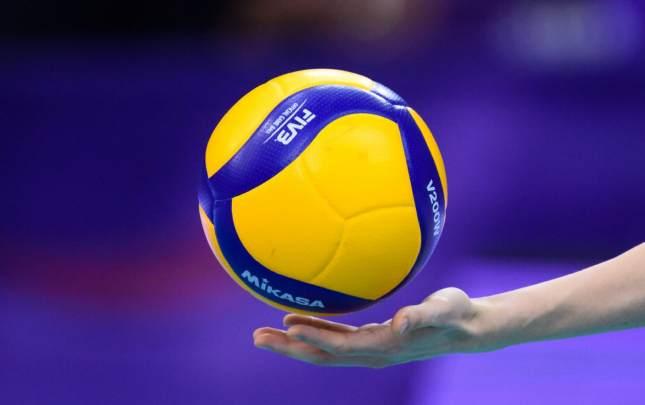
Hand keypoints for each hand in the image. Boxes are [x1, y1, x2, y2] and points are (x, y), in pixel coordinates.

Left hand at [253, 287, 491, 367]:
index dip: (313, 338)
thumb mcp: (445, 308)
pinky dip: (311, 332)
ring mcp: (369, 349)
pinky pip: (333, 339)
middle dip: (288, 348)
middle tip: (256, 339)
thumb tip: (402, 320)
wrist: (466, 328)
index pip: (341, 345)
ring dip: (292, 343)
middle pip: (321, 354)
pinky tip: (296, 322)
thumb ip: (424, 314)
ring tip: (263, 333)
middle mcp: (372, 353)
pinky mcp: (369, 340)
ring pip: (322, 349)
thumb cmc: (457, 314)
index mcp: (385, 345)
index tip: (284, 329)